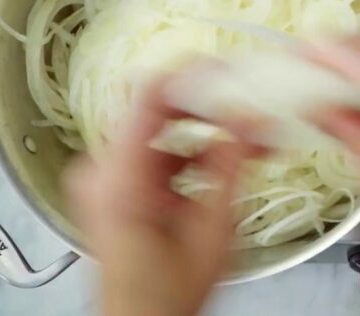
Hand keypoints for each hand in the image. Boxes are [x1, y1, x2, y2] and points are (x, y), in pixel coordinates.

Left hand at [64, 79, 259, 315]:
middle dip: (215, 107)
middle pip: (160, 110)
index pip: (147, 95)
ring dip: (210, 130)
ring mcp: (108, 175)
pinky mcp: (119, 183)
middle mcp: (103, 169)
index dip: (191, 73)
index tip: (228, 67)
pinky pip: (160, 150)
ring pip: (165, 130)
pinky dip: (196, 151)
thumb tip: (248, 117)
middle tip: (256, 106)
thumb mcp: (212, 229)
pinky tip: (231, 157)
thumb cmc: (165, 294)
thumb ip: (231, 165)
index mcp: (119, 177)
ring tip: (255, 138)